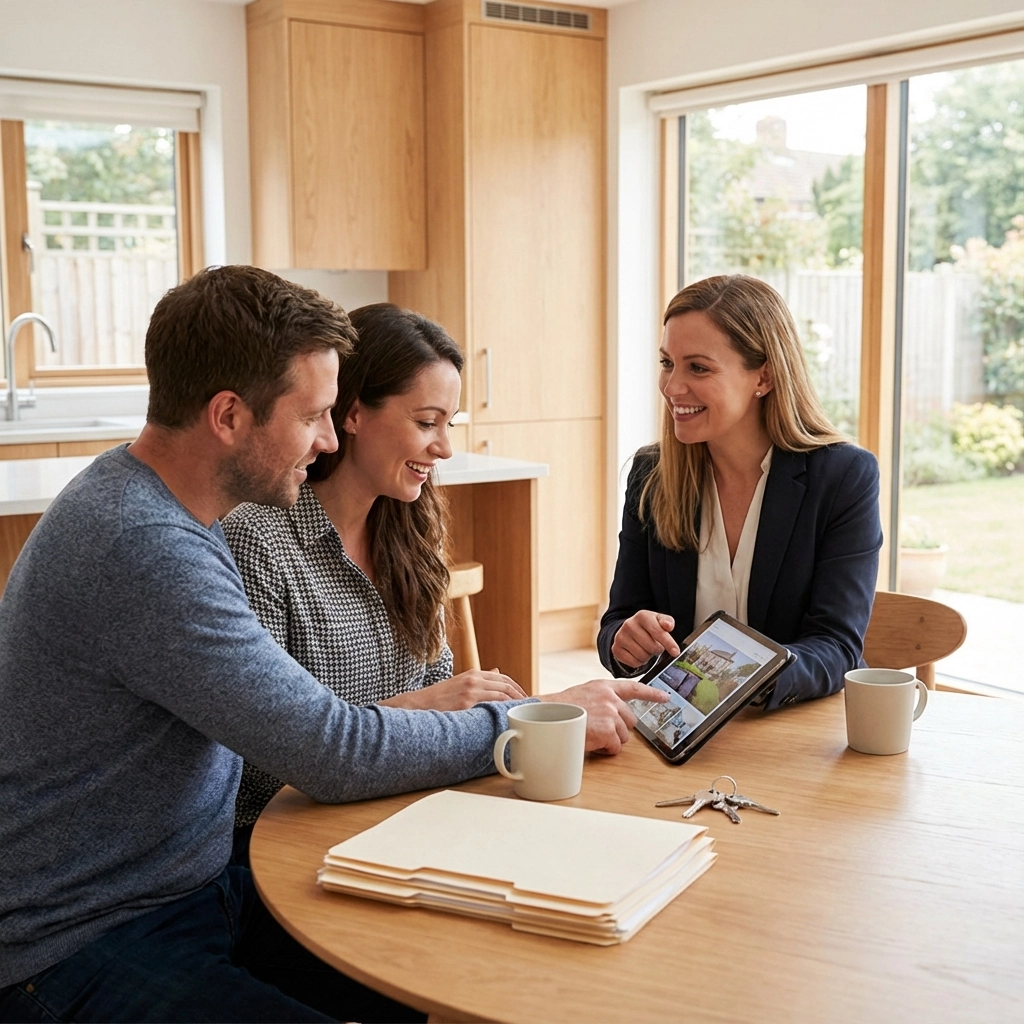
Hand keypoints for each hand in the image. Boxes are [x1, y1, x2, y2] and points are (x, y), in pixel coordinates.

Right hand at [379, 669, 526, 711]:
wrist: (418, 705)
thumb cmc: (439, 698)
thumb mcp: (459, 683)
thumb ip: (479, 679)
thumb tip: (497, 672)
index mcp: (473, 674)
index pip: (503, 678)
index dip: (517, 687)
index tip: (526, 697)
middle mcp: (474, 679)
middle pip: (506, 685)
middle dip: (521, 696)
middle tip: (529, 707)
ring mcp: (470, 691)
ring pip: (501, 694)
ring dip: (515, 703)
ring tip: (523, 713)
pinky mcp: (466, 703)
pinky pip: (490, 705)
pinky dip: (502, 709)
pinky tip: (508, 716)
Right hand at [538, 678, 669, 755]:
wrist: (546, 717)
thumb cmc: (559, 709)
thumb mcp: (583, 695)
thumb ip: (601, 700)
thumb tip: (614, 716)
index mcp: (604, 686)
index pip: (634, 688)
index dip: (652, 694)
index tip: (665, 697)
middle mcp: (611, 698)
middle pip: (629, 720)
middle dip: (617, 729)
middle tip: (598, 730)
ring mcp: (611, 713)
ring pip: (623, 735)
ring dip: (609, 740)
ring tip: (590, 734)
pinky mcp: (608, 730)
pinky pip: (615, 747)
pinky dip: (604, 749)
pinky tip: (590, 742)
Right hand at [611, 610, 679, 668]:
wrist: (629, 631)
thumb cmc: (649, 627)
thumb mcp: (659, 621)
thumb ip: (667, 622)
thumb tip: (669, 626)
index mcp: (642, 615)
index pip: (658, 631)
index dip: (668, 643)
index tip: (676, 652)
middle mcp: (629, 624)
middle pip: (651, 647)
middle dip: (657, 649)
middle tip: (656, 645)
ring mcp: (620, 637)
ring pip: (643, 656)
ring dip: (648, 656)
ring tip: (646, 648)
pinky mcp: (616, 649)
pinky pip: (634, 663)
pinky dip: (639, 662)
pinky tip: (638, 654)